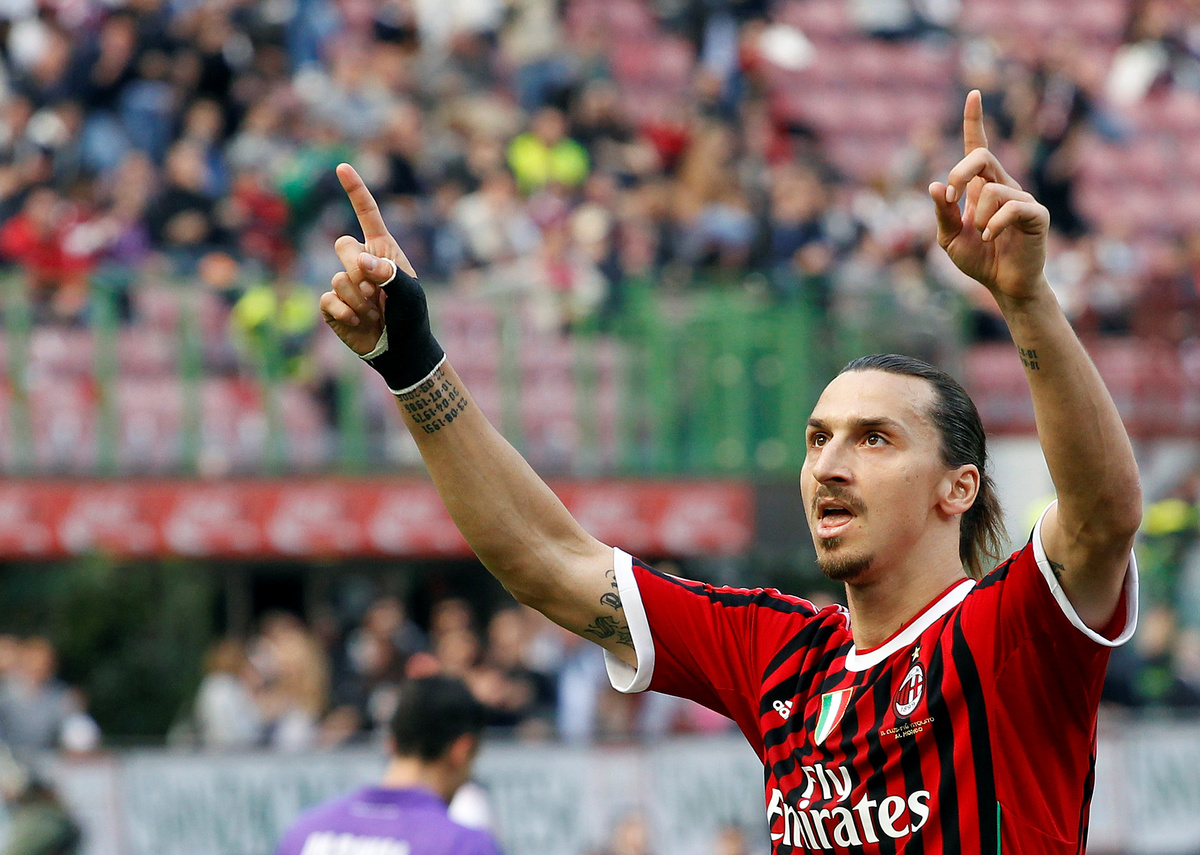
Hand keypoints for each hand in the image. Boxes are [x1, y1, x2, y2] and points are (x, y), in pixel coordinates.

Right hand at [320, 163, 418, 355]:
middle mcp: (361, 261)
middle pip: (343, 245)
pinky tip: (359, 322)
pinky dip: (344, 312)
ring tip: (375, 312)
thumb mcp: (410, 295)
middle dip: (359, 269)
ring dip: (359, 299)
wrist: (400, 351)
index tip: (342, 167)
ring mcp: (345, 282)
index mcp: (383, 249)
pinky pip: (327, 299)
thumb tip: (362, 261)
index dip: (355, 190)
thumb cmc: (411, 317)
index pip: (367, 214)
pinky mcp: (332, 304)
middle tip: (377, 292)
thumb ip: (390, 275)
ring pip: (337, 277)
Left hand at [929, 90, 1050, 302]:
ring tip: (981, 235)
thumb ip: (942, 213)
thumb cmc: (979, 258)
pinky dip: (993, 224)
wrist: (1004, 284)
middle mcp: (1002, 185)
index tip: (973, 94)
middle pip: (981, 157)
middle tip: (951, 199)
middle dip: (959, 173)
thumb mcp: (948, 238)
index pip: (977, 147)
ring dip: (976, 217)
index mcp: (980, 186)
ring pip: (991, 189)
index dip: (974, 121)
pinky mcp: (1036, 215)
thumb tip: (935, 185)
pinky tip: (990, 236)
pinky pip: (1012, 207)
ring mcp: (1021, 198)